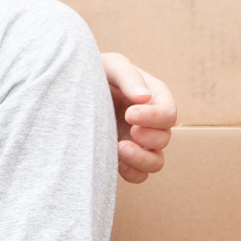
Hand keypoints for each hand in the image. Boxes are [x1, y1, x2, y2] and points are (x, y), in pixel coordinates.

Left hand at [102, 52, 176, 183]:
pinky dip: (132, 173)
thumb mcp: (112, 66)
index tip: (130, 113)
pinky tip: (115, 160)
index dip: (154, 117)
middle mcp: (151, 123)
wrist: (72, 90)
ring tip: (120, 148)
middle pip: (164, 139)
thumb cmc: (97, 72)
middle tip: (129, 130)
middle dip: (148, 137)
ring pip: (156, 162)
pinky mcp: (125, 157)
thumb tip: (144, 98)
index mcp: (155, 98)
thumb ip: (128, 77)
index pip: (168, 113)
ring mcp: (139, 142)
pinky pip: (139, 175)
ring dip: (142, 159)